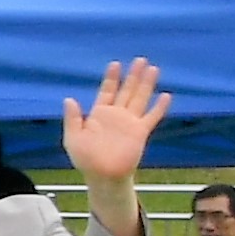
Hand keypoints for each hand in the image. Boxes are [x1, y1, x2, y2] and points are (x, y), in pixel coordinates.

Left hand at [61, 56, 168, 213]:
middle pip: (127, 90)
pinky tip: (166, 95)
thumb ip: (72, 119)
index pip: (108, 91)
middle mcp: (117, 115)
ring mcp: (130, 122)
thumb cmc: (86, 159)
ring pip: (140, 98)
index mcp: (100, 114)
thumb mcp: (73, 138)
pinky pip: (151, 117)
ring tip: (153, 69)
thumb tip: (68, 99)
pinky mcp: (140, 132)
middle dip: (133, 75)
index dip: (112, 78)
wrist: (102, 175)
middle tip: (140, 59)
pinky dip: (159, 107)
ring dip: (146, 84)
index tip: (115, 63)